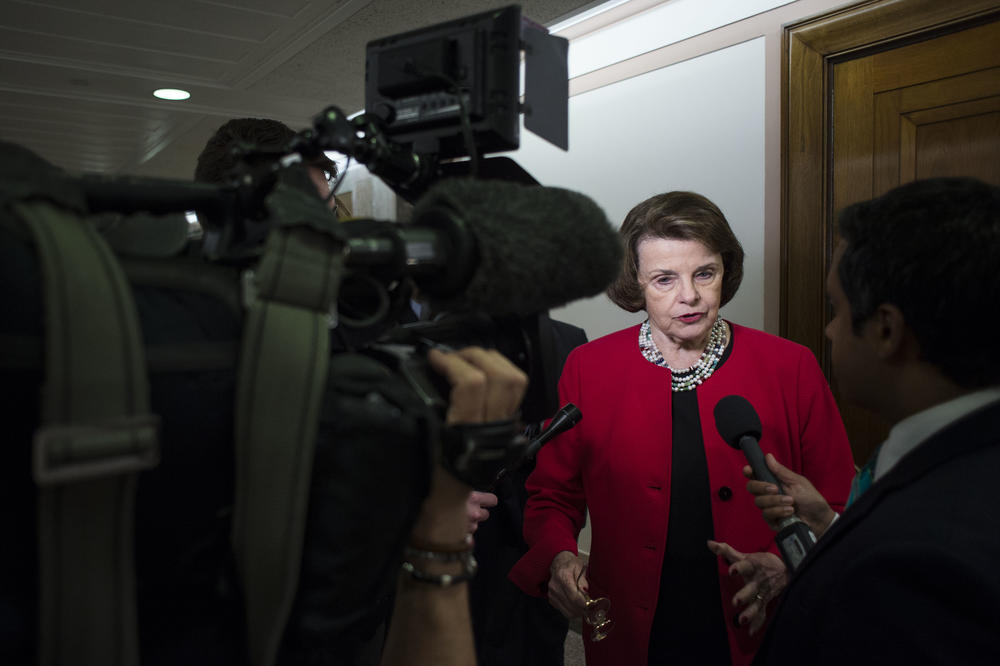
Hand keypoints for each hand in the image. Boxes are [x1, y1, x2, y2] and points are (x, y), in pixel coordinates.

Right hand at [412, 347, 527, 543]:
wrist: (445, 505)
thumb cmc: (426, 476)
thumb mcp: (419, 444)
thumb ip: (420, 411)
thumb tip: (416, 375)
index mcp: (468, 431)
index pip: (472, 384)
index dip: (452, 362)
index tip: (433, 358)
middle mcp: (493, 428)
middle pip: (503, 377)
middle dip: (476, 355)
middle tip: (454, 355)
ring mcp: (507, 428)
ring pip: (516, 381)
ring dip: (493, 361)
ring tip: (468, 359)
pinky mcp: (511, 428)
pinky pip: (515, 392)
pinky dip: (500, 374)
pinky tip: (480, 372)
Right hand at [546, 550, 589, 618]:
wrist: (558, 563)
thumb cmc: (570, 564)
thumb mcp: (580, 567)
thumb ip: (583, 580)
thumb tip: (585, 593)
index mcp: (562, 576)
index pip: (574, 596)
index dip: (584, 603)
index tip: (591, 605)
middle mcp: (555, 586)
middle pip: (571, 605)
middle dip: (583, 609)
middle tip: (591, 608)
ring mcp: (552, 594)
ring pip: (567, 611)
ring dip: (578, 612)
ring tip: (585, 608)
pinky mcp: (551, 600)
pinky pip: (563, 611)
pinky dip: (572, 612)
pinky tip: (577, 607)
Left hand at [707, 540, 787, 635]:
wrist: (787, 569)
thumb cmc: (762, 562)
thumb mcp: (745, 556)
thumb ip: (726, 551)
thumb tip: (709, 543)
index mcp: (752, 567)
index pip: (745, 566)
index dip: (738, 568)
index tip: (731, 571)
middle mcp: (758, 581)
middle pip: (751, 589)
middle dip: (744, 595)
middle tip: (736, 602)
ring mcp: (763, 593)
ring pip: (757, 603)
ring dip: (750, 612)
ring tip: (742, 620)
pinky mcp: (766, 601)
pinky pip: (762, 613)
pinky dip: (757, 623)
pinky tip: (751, 631)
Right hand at [744, 453, 835, 537]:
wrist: (819, 518)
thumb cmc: (810, 498)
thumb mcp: (798, 482)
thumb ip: (781, 471)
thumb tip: (768, 456)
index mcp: (773, 481)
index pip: (755, 475)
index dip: (749, 471)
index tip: (749, 470)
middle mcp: (768, 494)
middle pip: (751, 488)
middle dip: (761, 487)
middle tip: (775, 488)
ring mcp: (769, 507)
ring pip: (759, 502)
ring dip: (775, 501)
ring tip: (791, 502)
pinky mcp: (772, 520)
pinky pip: (767, 515)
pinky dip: (778, 511)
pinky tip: (790, 511)